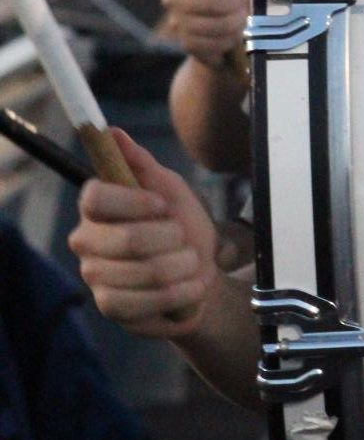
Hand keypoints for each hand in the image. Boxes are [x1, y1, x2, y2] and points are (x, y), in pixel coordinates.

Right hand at [69, 128, 220, 338]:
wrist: (200, 274)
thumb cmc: (181, 227)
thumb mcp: (170, 190)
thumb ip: (141, 164)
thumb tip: (112, 131)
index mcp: (97, 207)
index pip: (94, 197)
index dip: (132, 201)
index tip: (163, 205)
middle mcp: (87, 242)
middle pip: (125, 238)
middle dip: (171, 239)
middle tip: (185, 239)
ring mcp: (96, 277)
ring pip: (142, 272)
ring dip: (182, 267)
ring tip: (192, 263)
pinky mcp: (111, 308)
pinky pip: (145, 302)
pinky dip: (180, 293)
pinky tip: (191, 287)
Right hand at [161, 0, 246, 66]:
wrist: (231, 18)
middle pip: (196, 2)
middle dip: (227, 2)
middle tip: (240, 0)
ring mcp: (177, 23)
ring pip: (205, 26)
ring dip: (231, 22)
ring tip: (241, 16)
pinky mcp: (187, 43)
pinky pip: (209, 44)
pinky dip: (228, 38)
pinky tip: (234, 31)